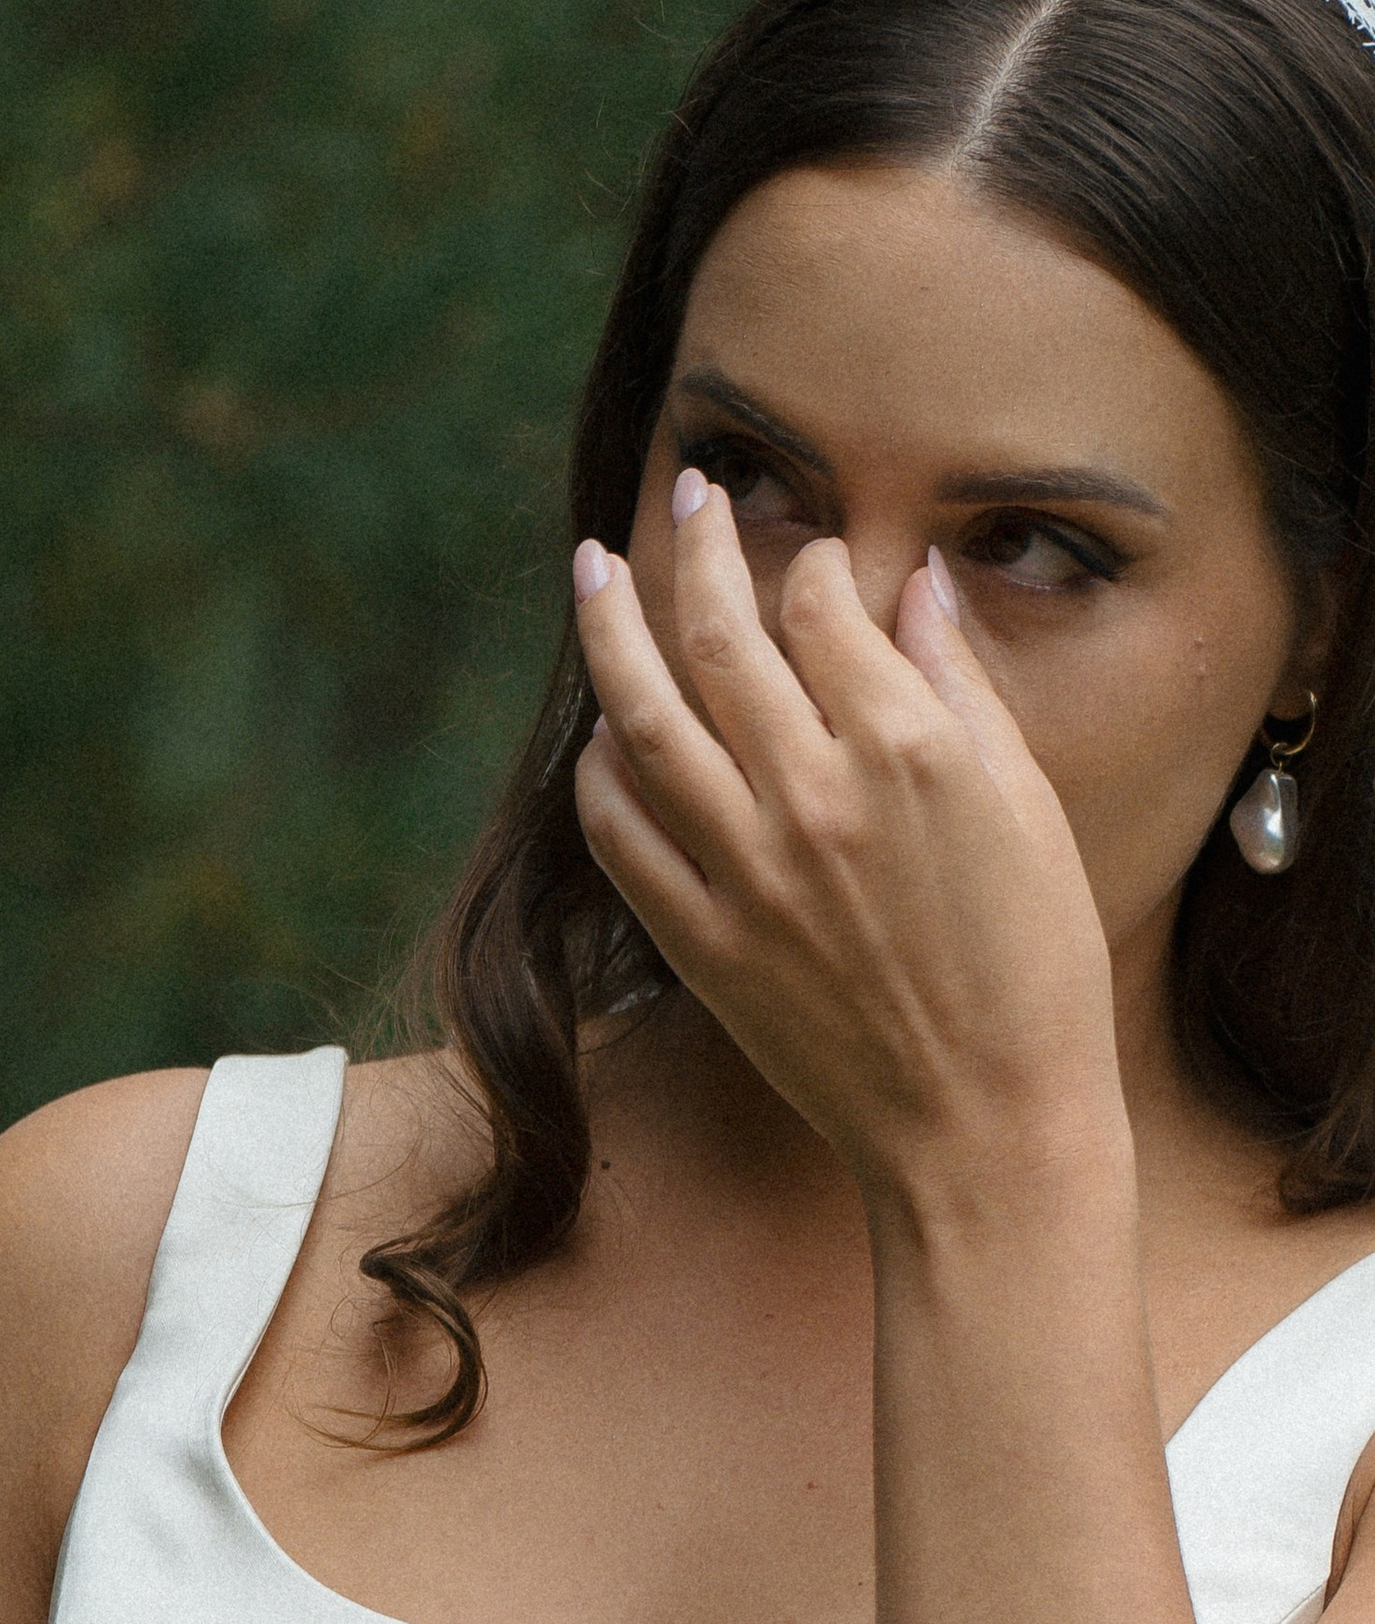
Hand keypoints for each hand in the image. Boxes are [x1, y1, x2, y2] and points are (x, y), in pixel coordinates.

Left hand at [573, 480, 1126, 1206]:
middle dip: (696, 550)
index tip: (804, 556)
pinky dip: (600, 769)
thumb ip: (958, 688)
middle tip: (687, 498)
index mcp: (905, 750)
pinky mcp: (701, 943)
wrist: (981, 1125)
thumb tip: (912, 590)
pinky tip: (602, 733)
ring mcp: (744, 872)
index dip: (808, 564)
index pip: (822, 608)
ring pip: (643, 719)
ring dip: (609, 631)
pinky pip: (620, 832)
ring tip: (591, 571)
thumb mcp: (1024, 808)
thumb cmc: (1032, 971)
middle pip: (718, 637)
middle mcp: (812, 797)